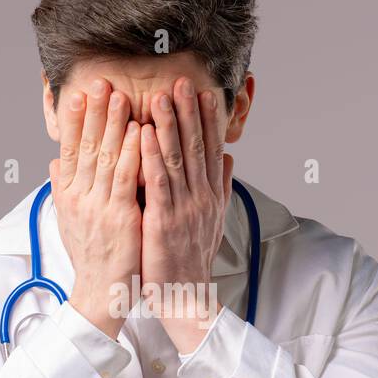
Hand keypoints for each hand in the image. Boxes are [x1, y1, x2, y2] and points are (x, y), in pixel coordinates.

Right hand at [51, 77, 141, 338]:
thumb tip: (54, 160)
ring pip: (106, 157)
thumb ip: (63, 187)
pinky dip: (132, 154)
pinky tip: (139, 132)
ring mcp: (98, 207)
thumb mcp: (71, 220)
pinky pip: (126, 180)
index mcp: (68, 195)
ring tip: (121, 95)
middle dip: (94, 112)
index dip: (74, 119)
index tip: (80, 92)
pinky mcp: (120, 218)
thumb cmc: (92, 257)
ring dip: (113, 124)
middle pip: (86, 146)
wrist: (100, 294)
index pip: (70, 148)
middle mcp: (78, 198)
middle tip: (101, 81)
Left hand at [140, 75, 233, 353]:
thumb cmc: (191, 261)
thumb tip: (230, 157)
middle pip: (196, 146)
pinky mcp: (163, 221)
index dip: (208, 119)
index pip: (212, 149)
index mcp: (211, 197)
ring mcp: (184, 209)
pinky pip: (158, 182)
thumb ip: (220, 187)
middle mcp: (201, 198)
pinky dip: (153, 156)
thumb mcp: (212, 221)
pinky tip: (147, 133)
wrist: (186, 298)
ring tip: (162, 94)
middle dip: (189, 111)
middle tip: (182, 80)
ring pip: (177, 158)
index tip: (205, 91)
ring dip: (170, 124)